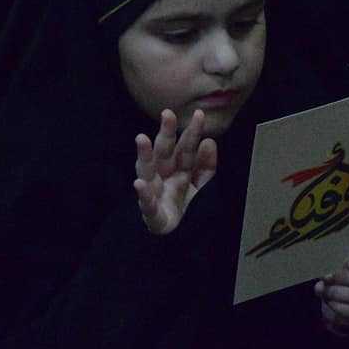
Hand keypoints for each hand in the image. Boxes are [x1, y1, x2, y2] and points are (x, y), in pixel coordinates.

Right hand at [133, 109, 216, 234]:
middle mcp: (164, 175)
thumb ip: (206, 165)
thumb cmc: (180, 203)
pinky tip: (138, 184)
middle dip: (166, 133)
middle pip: (165, 152)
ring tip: (142, 139)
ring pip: (148, 170)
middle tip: (167, 114)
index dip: (192, 132)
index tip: (200, 114)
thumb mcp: (199, 185)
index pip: (186, 148)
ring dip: (144, 155)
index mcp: (178, 168)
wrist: (171, 234)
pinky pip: (146, 203)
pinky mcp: (151, 212)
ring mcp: (155, 192)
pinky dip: (142, 194)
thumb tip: (209, 141)